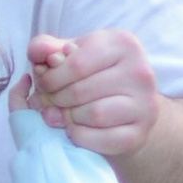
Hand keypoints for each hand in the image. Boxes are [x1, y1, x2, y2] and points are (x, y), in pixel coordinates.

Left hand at [24, 29, 159, 161]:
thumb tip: (38, 52)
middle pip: (80, 91)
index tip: (43, 85)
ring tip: (64, 114)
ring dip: (69, 118)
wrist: (126, 107)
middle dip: (55, 100)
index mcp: (122, 43)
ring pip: (94, 114)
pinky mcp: (139, 133)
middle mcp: (140, 71)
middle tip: (49, 103)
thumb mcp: (70, 54)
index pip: (75, 64)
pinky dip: (80, 137)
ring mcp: (145, 104)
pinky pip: (101, 139)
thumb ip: (46, 48)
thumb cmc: (92, 75)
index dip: (49, 79)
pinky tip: (76, 129)